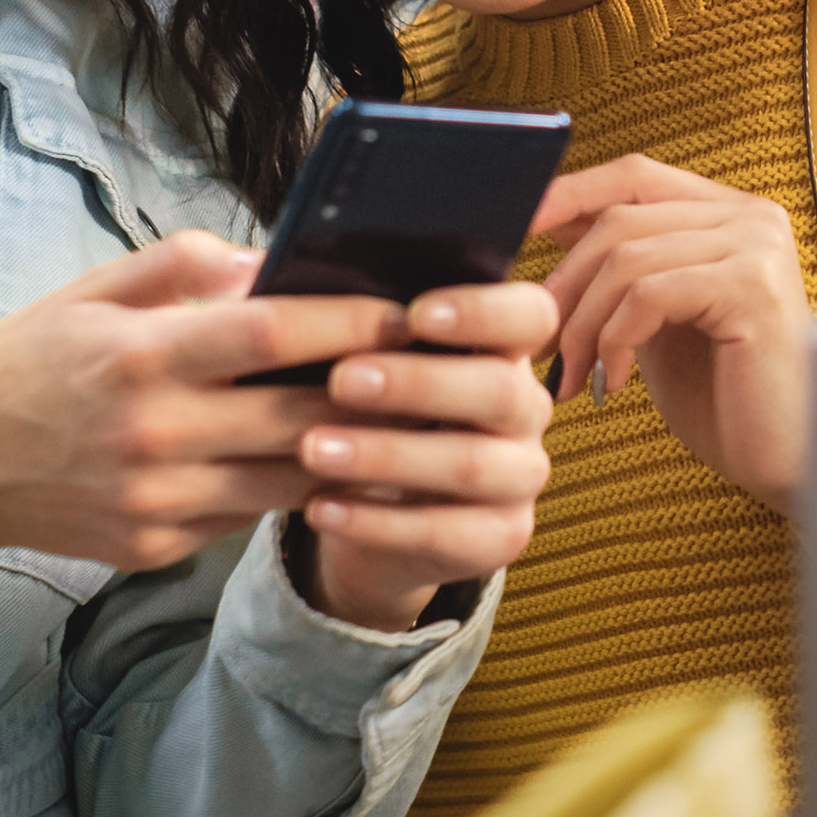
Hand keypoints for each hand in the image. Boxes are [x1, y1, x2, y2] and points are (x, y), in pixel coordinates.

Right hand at [0, 231, 434, 598]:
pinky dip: (294, 490)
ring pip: (290, 482)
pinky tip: (337, 465)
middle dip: (376, 394)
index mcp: (140, 356)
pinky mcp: (156, 545)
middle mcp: (154, 434)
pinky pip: (249, 516)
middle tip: (435, 370)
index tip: (405, 309)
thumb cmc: (29, 362)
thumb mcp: (93, 291)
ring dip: (353, 452)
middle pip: (299, 418)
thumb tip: (273, 263)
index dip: (348, 323)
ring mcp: (157, 500)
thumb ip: (185, 265)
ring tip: (406, 421)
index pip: (269, 335)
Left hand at [290, 277, 559, 631]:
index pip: (531, 315)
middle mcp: (526, 408)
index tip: (414, 313)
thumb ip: (354, 319)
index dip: (483, 310)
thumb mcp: (363, 358)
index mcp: (504, 346)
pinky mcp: (501, 539)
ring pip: (473, 464)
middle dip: (419, 383)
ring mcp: (521, 476)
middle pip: (502, 390)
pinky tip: (318, 506)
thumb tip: (286, 278)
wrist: (371, 507)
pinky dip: (378, 523)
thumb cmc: (362, 406)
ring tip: (313, 449)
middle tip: (341, 380)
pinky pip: (448, 534)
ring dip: (389, 454)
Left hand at [534, 156, 809, 514]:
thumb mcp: (657, 321)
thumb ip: (620, 271)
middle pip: (620, 219)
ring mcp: (757, 246)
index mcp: (729, 213)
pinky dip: (615, 340)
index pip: (633, 176)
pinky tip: (613, 383)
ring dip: (583, 323)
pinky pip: (650, 294)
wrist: (786, 462)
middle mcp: (751, 216)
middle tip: (537, 347)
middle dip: (564, 285)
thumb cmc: (722, 399)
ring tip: (573, 375)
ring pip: (626, 259)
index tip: (514, 230)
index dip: (568, 195)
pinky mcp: (753, 286)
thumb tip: (540, 228)